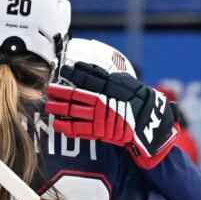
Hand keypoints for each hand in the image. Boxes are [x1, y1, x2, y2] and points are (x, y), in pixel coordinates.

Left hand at [46, 62, 177, 168]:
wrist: (152, 125)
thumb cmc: (139, 100)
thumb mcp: (125, 83)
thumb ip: (105, 77)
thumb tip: (84, 68)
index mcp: (110, 87)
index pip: (87, 77)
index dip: (73, 74)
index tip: (63, 70)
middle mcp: (103, 100)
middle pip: (75, 94)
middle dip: (60, 92)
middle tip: (48, 89)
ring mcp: (101, 116)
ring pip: (74, 111)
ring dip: (59, 108)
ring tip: (48, 106)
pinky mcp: (101, 131)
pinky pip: (80, 129)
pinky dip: (67, 127)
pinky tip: (57, 124)